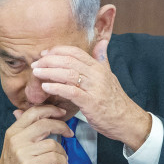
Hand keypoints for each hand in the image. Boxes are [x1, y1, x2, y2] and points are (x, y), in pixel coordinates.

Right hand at [0, 105, 72, 163]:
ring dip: (62, 150)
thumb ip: (20, 129)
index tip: (61, 113)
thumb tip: (19, 110)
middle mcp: (16, 140)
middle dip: (61, 126)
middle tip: (69, 132)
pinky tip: (62, 163)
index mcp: (12, 132)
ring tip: (62, 156)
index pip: (32, 112)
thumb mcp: (12, 145)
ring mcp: (23, 153)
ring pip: (52, 143)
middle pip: (45, 124)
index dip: (50, 110)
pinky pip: (54, 157)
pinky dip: (62, 160)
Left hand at [31, 39, 151, 149]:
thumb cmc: (115, 100)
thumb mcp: (109, 76)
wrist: (128, 121)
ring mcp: (94, 88)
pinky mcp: (91, 103)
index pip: (75, 52)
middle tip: (35, 64)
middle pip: (69, 61)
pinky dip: (57, 87)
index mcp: (99, 67)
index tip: (44, 54)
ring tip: (36, 72)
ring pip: (68, 74)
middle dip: (49, 60)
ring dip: (49, 72)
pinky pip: (71, 92)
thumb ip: (102, 59)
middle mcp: (97, 75)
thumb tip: (102, 42)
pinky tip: (45, 86)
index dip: (57, 51)